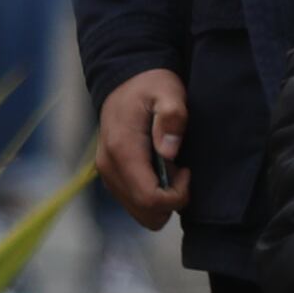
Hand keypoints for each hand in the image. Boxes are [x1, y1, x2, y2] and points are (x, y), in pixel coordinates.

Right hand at [97, 69, 189, 227]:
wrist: (125, 78)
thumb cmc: (151, 85)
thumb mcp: (168, 92)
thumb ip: (172, 117)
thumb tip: (168, 152)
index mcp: (123, 150)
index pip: (150, 199)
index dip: (176, 195)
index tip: (187, 171)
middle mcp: (109, 167)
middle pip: (145, 214)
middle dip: (170, 201)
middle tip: (181, 171)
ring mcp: (107, 174)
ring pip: (140, 213)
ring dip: (162, 199)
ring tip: (170, 168)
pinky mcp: (110, 176)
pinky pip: (134, 203)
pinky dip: (152, 196)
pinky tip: (160, 170)